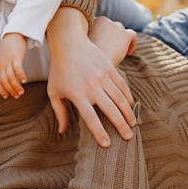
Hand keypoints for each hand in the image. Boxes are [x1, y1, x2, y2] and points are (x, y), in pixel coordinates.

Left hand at [0, 33, 27, 98]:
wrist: (13, 35)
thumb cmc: (9, 49)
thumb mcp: (3, 60)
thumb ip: (4, 69)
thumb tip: (7, 79)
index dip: (1, 90)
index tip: (6, 96)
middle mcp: (2, 65)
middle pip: (4, 81)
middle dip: (10, 90)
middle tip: (17, 96)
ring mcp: (8, 61)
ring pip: (10, 77)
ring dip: (16, 86)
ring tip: (22, 92)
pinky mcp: (16, 57)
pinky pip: (17, 68)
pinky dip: (20, 75)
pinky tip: (24, 81)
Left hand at [46, 8, 135, 146]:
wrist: (68, 44)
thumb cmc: (59, 70)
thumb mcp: (54, 92)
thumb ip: (60, 112)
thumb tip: (63, 132)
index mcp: (77, 94)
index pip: (90, 118)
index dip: (99, 132)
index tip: (107, 144)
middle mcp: (91, 86)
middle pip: (110, 110)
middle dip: (121, 126)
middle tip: (128, 138)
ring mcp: (102, 76)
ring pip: (120, 99)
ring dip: (128, 114)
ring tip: (133, 125)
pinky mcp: (110, 69)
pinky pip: (122, 86)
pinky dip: (128, 98)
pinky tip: (130, 107)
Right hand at [88, 16, 136, 65]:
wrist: (96, 68)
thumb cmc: (88, 60)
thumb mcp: (86, 45)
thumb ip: (92, 38)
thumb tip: (100, 39)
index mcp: (92, 20)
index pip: (100, 23)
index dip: (101, 34)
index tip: (101, 46)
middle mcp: (104, 20)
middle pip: (111, 26)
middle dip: (111, 36)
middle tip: (109, 49)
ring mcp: (115, 26)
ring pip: (121, 30)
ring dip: (121, 39)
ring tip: (118, 52)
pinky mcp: (125, 34)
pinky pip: (132, 35)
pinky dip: (132, 43)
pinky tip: (128, 54)